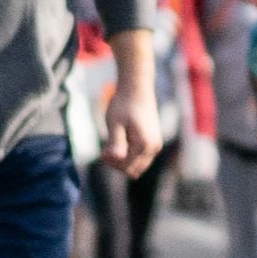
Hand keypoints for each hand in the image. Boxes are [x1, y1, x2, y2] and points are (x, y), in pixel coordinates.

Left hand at [104, 37, 164, 170]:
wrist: (136, 87)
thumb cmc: (123, 104)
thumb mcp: (115, 124)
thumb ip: (116, 143)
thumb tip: (117, 159)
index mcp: (145, 145)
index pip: (127, 166)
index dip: (112, 163)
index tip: (101, 152)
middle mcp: (154, 148)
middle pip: (133, 169)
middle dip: (117, 163)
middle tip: (104, 149)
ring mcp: (155, 145)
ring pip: (137, 164)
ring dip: (123, 159)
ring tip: (110, 144)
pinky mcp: (153, 141)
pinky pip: (140, 156)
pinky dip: (129, 153)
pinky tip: (119, 141)